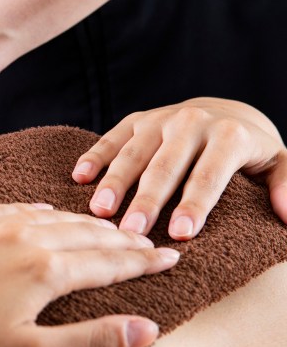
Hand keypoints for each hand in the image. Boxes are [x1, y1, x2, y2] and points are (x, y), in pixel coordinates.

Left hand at [0, 204, 177, 346]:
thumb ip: (90, 340)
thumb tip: (149, 330)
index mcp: (44, 268)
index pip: (108, 261)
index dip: (143, 262)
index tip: (171, 257)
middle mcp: (20, 235)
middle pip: (85, 233)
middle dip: (121, 238)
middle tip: (150, 239)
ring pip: (49, 216)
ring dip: (83, 222)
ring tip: (105, 226)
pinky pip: (9, 208)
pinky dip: (37, 210)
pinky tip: (42, 212)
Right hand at [72, 98, 286, 239]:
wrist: (225, 112)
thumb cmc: (250, 152)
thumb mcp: (278, 164)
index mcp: (229, 135)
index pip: (209, 175)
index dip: (195, 205)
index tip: (180, 234)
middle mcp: (192, 122)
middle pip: (165, 166)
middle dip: (147, 200)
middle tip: (131, 231)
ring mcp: (160, 118)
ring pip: (134, 152)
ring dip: (114, 182)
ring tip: (99, 211)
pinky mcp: (137, 119)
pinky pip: (112, 137)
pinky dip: (95, 156)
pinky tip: (80, 177)